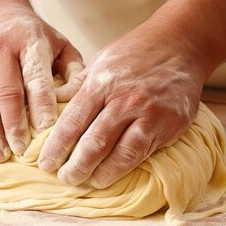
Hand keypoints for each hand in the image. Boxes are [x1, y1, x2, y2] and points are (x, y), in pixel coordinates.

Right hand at [0, 3, 83, 162]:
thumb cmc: (30, 38)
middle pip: (1, 93)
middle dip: (10, 126)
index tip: (45, 130)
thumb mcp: (59, 45)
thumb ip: (73, 72)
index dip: (40, 105)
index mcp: (26, 40)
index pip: (34, 77)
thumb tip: (75, 102)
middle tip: (18, 151)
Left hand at [38, 22, 207, 188]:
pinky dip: (125, 168)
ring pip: (120, 155)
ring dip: (100, 174)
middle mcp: (124, 100)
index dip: (56, 147)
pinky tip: (113, 174)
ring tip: (87, 181)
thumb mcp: (99, 62)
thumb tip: (50, 103)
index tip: (45, 163)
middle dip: (75, 167)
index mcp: (101, 84)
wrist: (180, 44)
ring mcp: (149, 114)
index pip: (72, 122)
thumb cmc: (135, 54)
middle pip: (94, 144)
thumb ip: (77, 86)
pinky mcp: (169, 125)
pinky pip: (143, 153)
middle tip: (64, 178)